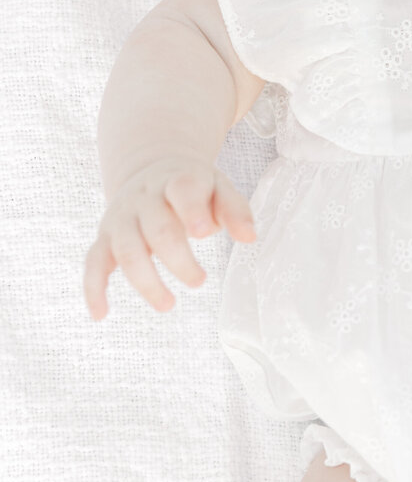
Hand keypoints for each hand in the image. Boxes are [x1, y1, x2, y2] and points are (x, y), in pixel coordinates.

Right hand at [83, 157, 255, 318]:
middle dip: (178, 259)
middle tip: (200, 280)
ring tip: (168, 305)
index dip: (191, 210)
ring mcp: (121, 217)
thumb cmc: (193, 187)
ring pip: (125, 249)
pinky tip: (100, 314)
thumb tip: (249, 237)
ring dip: (144, 281)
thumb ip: (234, 209)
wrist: (151, 168)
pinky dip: (93, 288)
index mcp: (177, 180)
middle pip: (156, 229)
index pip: (182, 190)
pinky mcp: (104, 237)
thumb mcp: (219, 188)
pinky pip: (93, 262)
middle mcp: (144, 198)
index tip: (203, 232)